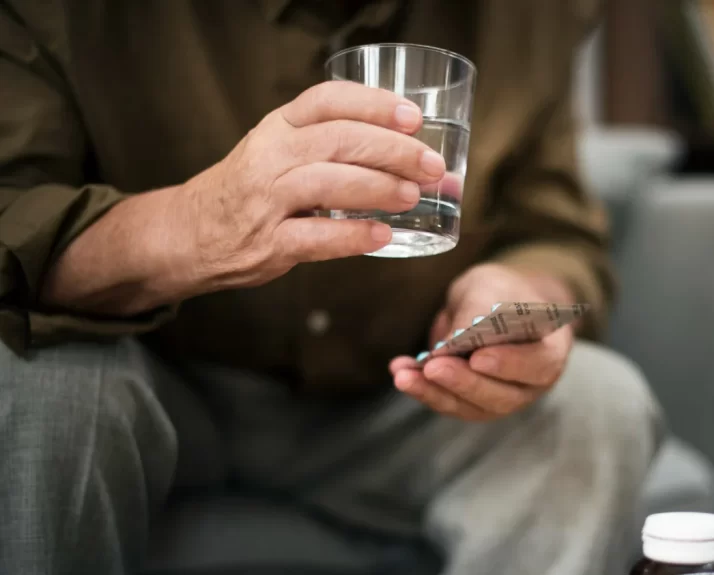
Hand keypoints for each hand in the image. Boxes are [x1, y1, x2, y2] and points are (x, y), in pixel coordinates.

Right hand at [178, 80, 446, 292]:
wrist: (189, 234)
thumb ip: (334, 149)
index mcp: (279, 127)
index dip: (374, 104)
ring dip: (378, 188)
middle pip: (338, 140)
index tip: (412, 116)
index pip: (328, 100)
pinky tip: (383, 235)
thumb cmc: (251, 192)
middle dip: (392, 150)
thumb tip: (415, 162)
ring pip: (328, 183)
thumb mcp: (280, 152)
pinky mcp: (267, 243)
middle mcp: (271, 156)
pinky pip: (315, 237)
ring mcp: (266, 200)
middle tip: (431, 164)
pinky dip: (353, 236)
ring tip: (413, 195)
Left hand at [389, 264, 575, 420]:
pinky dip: (423, 390)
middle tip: (433, 367)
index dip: (509, 364)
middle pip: (502, 395)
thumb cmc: (502, 293)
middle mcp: (531, 383)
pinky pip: (449, 403)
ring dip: (435, 392)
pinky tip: (400, 372)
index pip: (538, 364)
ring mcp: (503, 399)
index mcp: (552, 349)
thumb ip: (478, 309)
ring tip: (404, 375)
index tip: (478, 357)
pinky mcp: (474, 404)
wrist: (496, 305)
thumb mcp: (491, 286)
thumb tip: (453, 341)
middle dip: (464, 382)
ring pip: (472, 406)